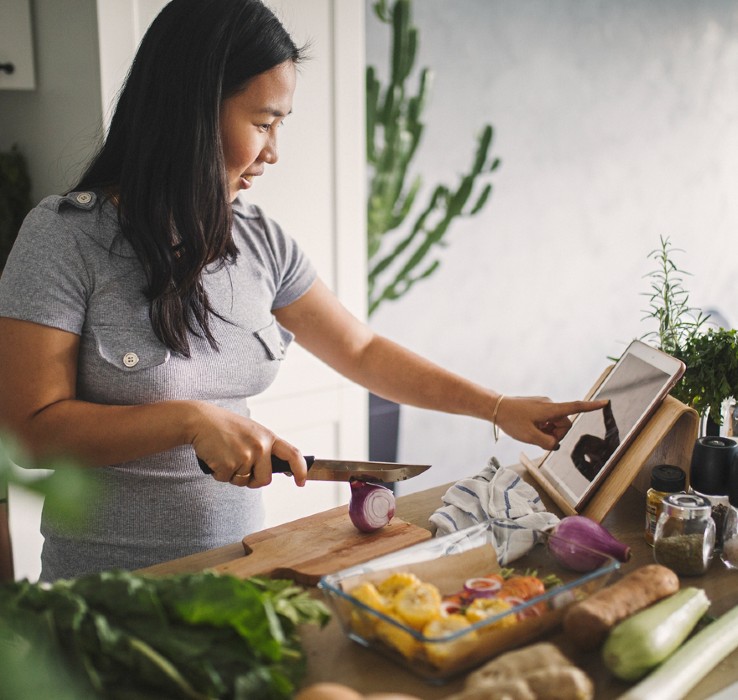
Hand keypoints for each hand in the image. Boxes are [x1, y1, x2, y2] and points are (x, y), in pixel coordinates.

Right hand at [188, 402, 307, 486]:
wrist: (201, 420)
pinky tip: (216, 457)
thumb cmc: (226, 427)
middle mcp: (260, 446)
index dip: (300, 470)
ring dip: (233, 475)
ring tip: (225, 455)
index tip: (301, 482)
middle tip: (239, 465)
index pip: (293, 455)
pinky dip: (219, 474)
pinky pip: (226, 480)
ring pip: (243, 482)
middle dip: (253, 480)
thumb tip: (274, 470)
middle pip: (264, 479)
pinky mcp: (229, 464)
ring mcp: (246, 455)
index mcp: (268, 437)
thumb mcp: (252, 432)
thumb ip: (265, 448)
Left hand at [494, 396, 609, 450]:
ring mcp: (543, 405)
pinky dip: (542, 427)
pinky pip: (547, 421)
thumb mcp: (529, 436)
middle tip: (538, 437)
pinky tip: (529, 428)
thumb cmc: (511, 420)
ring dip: (547, 431)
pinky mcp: (538, 407)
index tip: (605, 403)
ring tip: (531, 431)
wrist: (495, 407)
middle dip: (555, 434)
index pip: (575, 407)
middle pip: (564, 424)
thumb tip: (555, 444)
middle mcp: (549, 405)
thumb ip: (547, 443)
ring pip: (555, 424)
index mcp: (550, 409)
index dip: (591, 407)